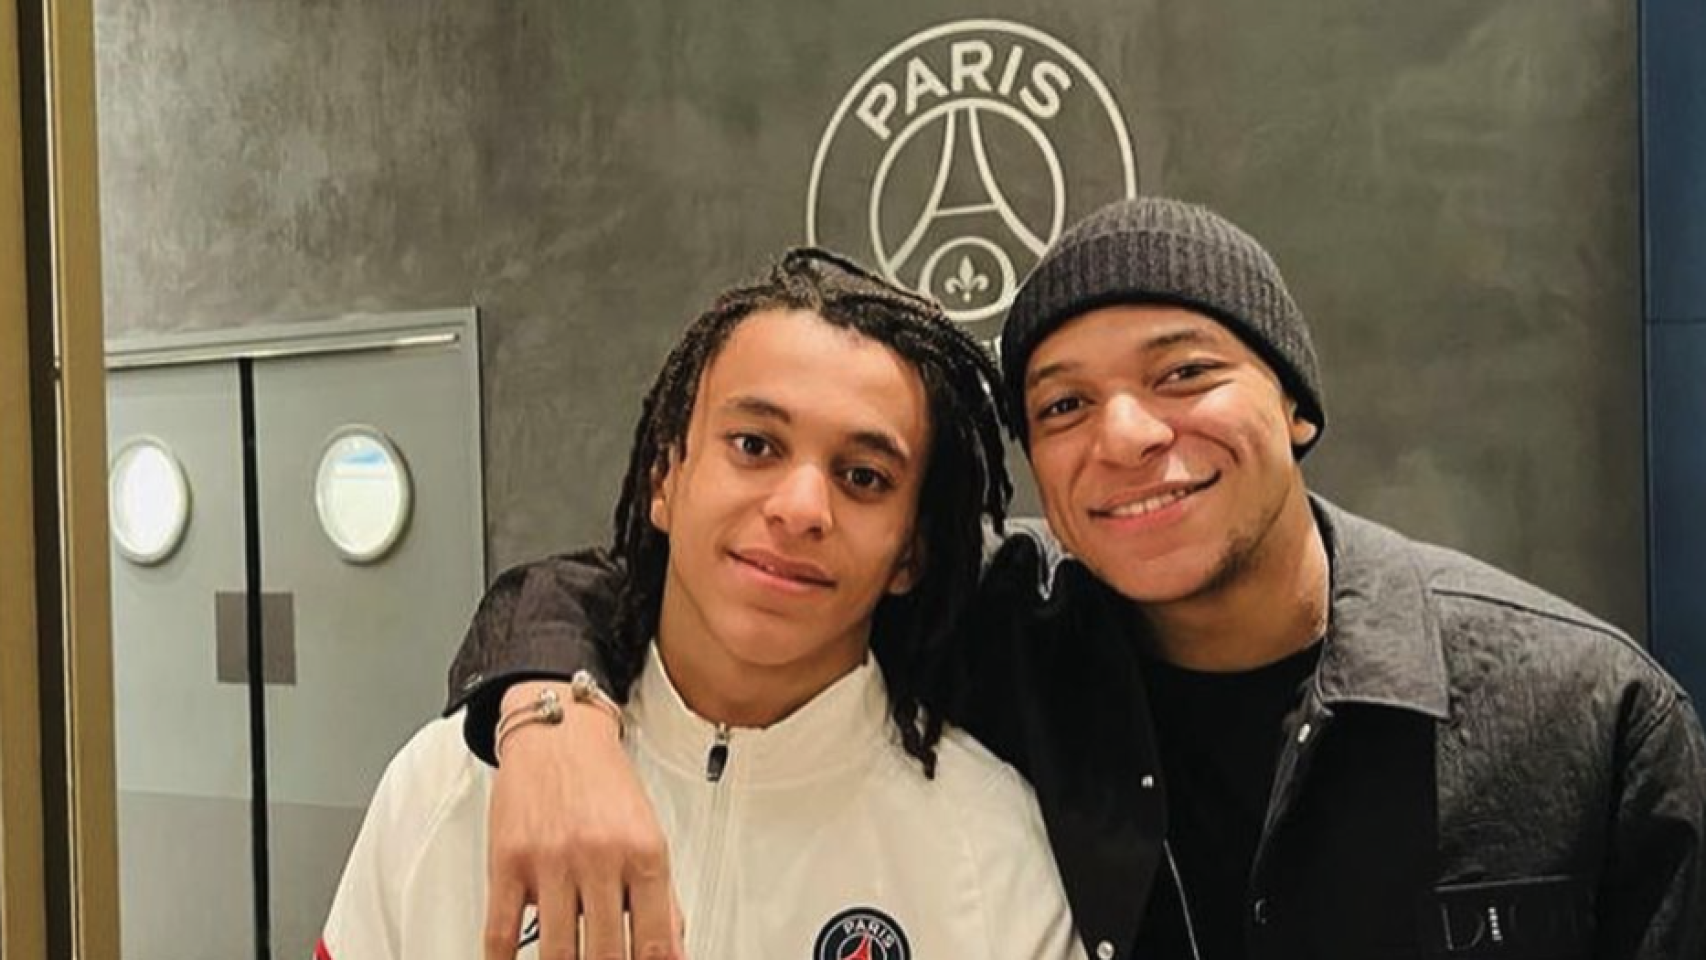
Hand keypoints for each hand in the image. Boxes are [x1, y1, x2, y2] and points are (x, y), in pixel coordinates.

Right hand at [483, 681, 684, 959]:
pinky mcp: (508, 861)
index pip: (654, 941)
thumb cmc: (604, 782)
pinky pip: (501, 931)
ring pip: (556, 952)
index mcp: (643, 852)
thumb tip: (670, 952)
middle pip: (604, 954)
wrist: (558, 733)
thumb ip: (662, 896)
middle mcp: (599, 856)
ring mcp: (551, 861)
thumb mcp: (649, 834)